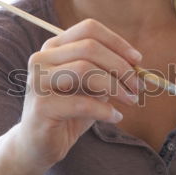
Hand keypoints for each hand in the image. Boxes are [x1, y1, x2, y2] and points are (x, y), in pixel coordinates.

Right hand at [14, 18, 141, 168]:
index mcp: (54, 47)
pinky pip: (82, 103)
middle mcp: (42, 59)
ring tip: (130, 101)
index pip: (88, 29)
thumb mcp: (90, 87)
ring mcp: (38, 81)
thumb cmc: (68, 113)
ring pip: (84, 69)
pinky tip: (115, 117)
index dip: (117, 42)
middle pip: (89, 47)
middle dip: (120, 66)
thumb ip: (107, 72)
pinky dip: (105, 111)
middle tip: (137, 85)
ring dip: (115, 86)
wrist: (38, 145)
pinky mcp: (41, 107)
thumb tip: (136, 65)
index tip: (137, 60)